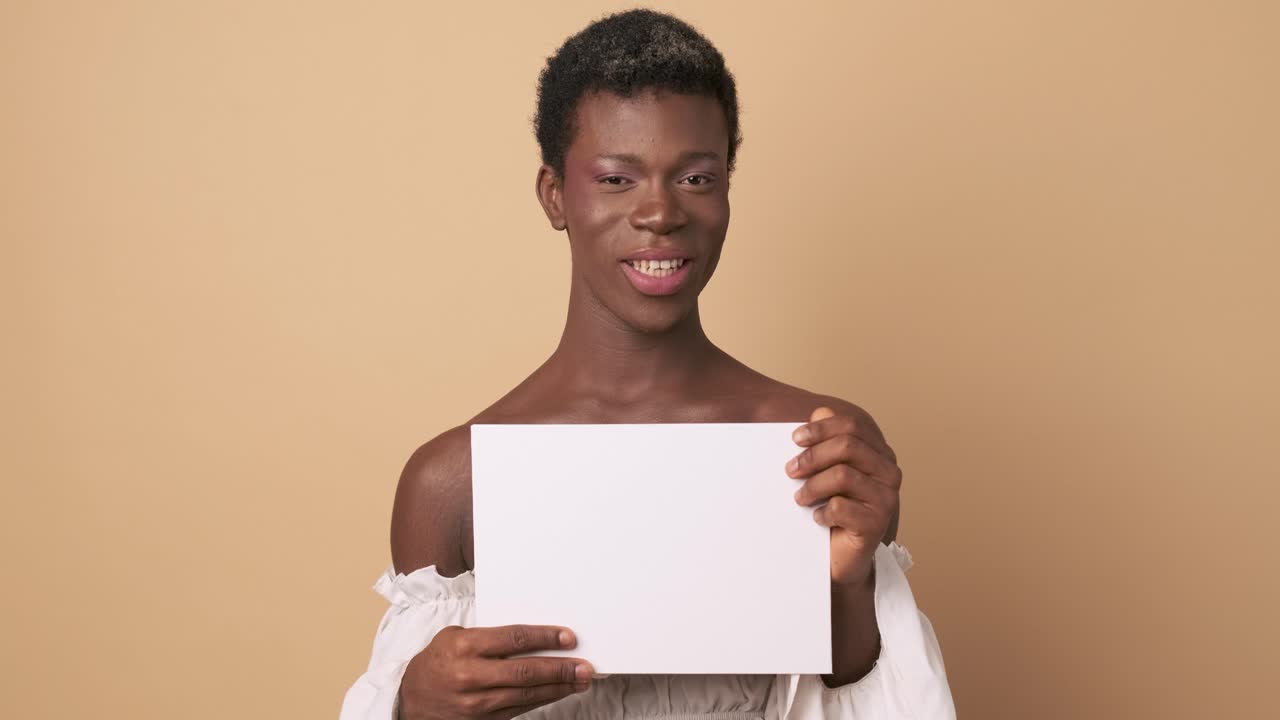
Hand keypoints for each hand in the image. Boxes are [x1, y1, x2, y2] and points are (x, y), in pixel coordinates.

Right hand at [399, 624, 593, 719]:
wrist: (411, 702)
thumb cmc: (436, 663)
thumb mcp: (454, 639)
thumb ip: (488, 637)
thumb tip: (532, 637)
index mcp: (464, 647)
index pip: (513, 638)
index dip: (545, 637)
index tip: (568, 637)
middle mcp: (471, 676)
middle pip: (525, 671)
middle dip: (560, 668)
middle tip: (585, 665)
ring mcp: (477, 703)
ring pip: (526, 695)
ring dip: (558, 687)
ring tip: (580, 680)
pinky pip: (519, 710)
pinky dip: (542, 700)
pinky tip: (558, 692)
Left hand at [786, 406, 901, 586]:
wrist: (840, 557)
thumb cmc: (831, 510)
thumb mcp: (824, 472)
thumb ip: (824, 441)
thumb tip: (819, 410)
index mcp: (878, 453)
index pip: (852, 426)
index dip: (821, 428)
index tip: (795, 439)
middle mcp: (889, 472)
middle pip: (847, 446)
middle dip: (812, 456)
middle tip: (790, 471)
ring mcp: (886, 498)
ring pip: (842, 475)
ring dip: (812, 486)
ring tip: (800, 498)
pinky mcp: (877, 523)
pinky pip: (841, 507)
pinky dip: (821, 511)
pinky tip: (816, 518)